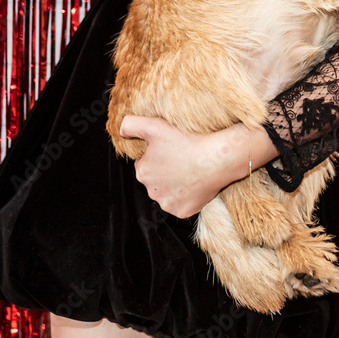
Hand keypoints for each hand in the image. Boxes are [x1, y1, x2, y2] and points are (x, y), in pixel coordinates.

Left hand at [119, 116, 277, 218]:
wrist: (217, 158)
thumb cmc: (186, 140)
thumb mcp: (154, 125)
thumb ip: (130, 125)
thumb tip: (121, 131)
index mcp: (142, 172)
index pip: (145, 162)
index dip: (157, 153)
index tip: (171, 147)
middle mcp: (152, 192)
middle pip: (156, 179)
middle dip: (165, 170)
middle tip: (181, 157)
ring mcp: (168, 204)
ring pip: (168, 192)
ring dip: (175, 184)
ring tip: (190, 169)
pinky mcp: (184, 212)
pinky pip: (182, 204)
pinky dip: (187, 196)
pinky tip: (195, 182)